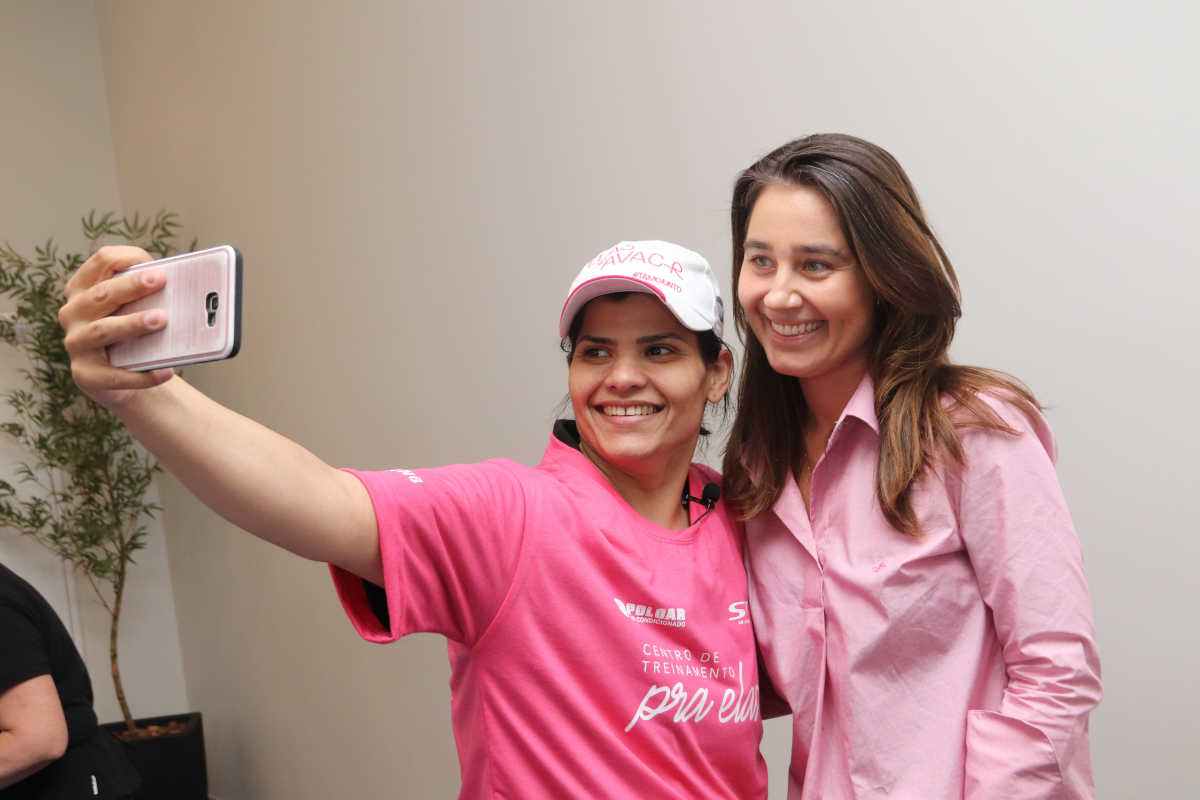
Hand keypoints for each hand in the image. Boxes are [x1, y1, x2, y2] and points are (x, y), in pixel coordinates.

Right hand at [59, 245, 175, 409]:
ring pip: (103, 330)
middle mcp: (73, 313)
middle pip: (101, 294)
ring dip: (133, 323)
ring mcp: (76, 343)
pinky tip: (166, 372)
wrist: (123, 378)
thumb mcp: (135, 308)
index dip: (126, 258)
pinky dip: (141, 375)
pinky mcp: (85, 374)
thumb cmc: (134, 333)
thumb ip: (149, 295)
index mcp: (84, 288)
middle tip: (160, 280)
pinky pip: (114, 375)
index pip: (101, 262)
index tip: (155, 265)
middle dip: (131, 286)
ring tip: (161, 319)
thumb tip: (183, 286)